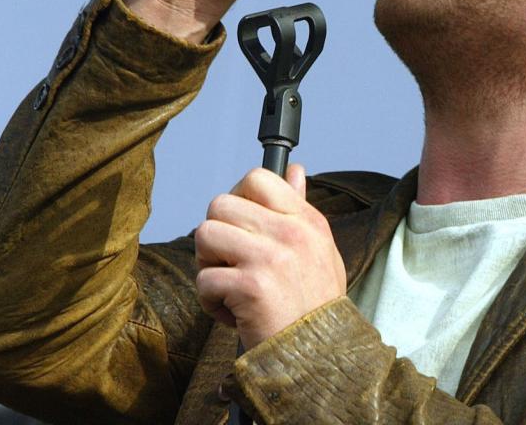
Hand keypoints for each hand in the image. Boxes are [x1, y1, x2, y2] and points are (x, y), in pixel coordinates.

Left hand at [194, 165, 346, 350]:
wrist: (321, 354)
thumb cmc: (315, 303)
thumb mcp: (319, 247)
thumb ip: (300, 207)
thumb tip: (293, 170)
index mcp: (305, 220)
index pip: (257, 178)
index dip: (237, 199)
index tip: (241, 226)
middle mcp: (290, 232)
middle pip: (220, 204)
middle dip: (216, 235)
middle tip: (230, 261)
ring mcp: (270, 258)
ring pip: (205, 234)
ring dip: (207, 264)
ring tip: (228, 284)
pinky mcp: (250, 287)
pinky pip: (204, 279)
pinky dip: (210, 301)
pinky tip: (233, 313)